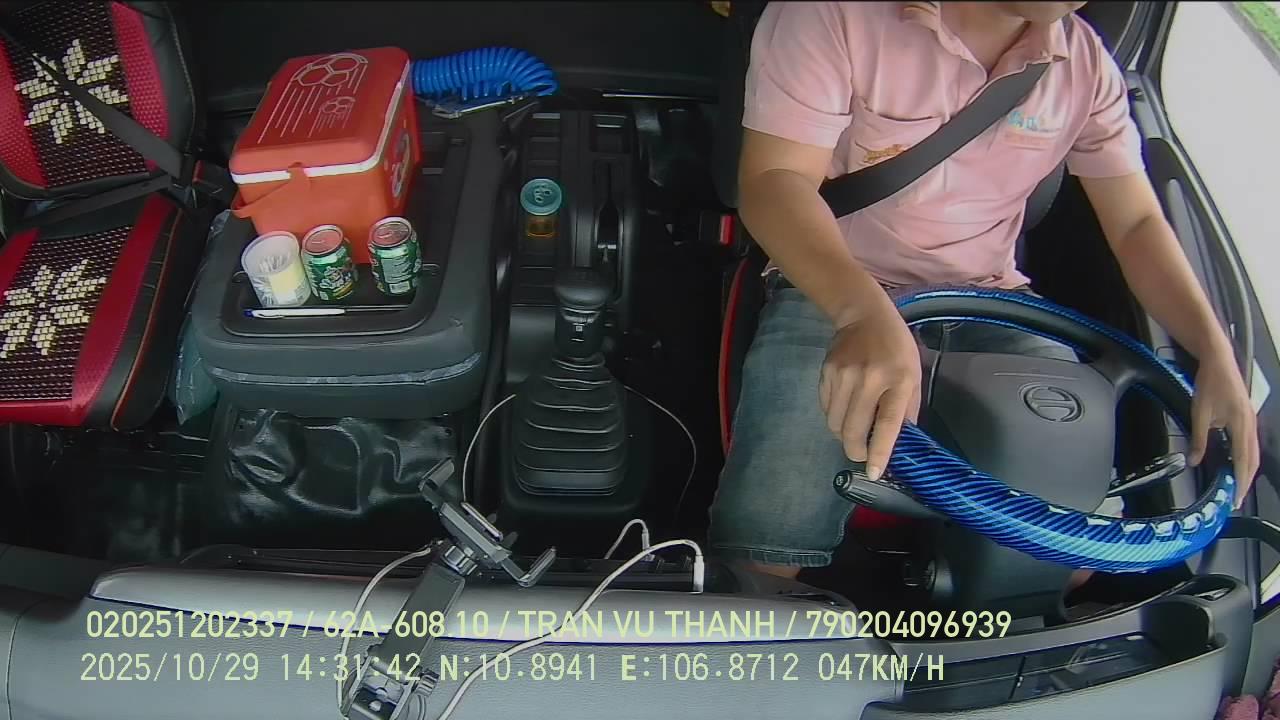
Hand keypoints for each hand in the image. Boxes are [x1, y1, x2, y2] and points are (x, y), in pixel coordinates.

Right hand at [819, 303, 921, 480]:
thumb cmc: (897, 350)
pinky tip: (846, 407)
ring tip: (854, 427)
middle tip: (862, 454)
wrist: (865, 316)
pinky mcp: (826, 373)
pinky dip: (834, 417)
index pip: (887, 423)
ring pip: (835, 424)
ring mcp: (844, 375)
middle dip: (856, 450)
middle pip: (853, 429)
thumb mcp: (913, 377)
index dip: (879, 451)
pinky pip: (826, 408)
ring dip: (843, 435)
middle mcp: (869, 378)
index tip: (874, 472)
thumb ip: (906, 411)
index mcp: (899, 380)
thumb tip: (896, 445)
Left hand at [1188, 352, 1259, 507]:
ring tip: (1236, 485)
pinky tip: (1236, 463)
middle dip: (1246, 480)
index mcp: (1242, 426)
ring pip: (1253, 452)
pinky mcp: (1247, 418)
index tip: (1236, 498)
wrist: (1219, 361)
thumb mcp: (1199, 413)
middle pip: (1253, 460)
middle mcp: (1251, 426)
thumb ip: (1199, 439)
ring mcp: (1251, 421)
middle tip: (1236, 498)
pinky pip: (1249, 443)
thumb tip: (1194, 461)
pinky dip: (1245, 457)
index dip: (1241, 482)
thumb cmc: (1210, 384)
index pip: (1244, 461)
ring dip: (1246, 470)